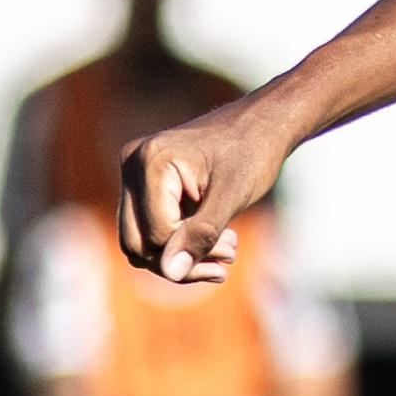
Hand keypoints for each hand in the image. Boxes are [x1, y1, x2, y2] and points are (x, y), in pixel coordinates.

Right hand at [118, 98, 292, 280]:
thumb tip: (170, 272)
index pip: (157, 234)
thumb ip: (201, 234)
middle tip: (226, 259)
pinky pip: (150, 230)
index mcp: (151, 160)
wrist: (263, 123)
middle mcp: (133, 164)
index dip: (192, 251)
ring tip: (226, 251)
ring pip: (141, 242)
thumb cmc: (253, 152)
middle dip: (181, 262)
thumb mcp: (232, 196)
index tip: (231, 248)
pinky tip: (216, 242)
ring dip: (181, 257)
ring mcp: (136, 175)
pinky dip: (179, 244)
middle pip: (138, 243)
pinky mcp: (146, 185)